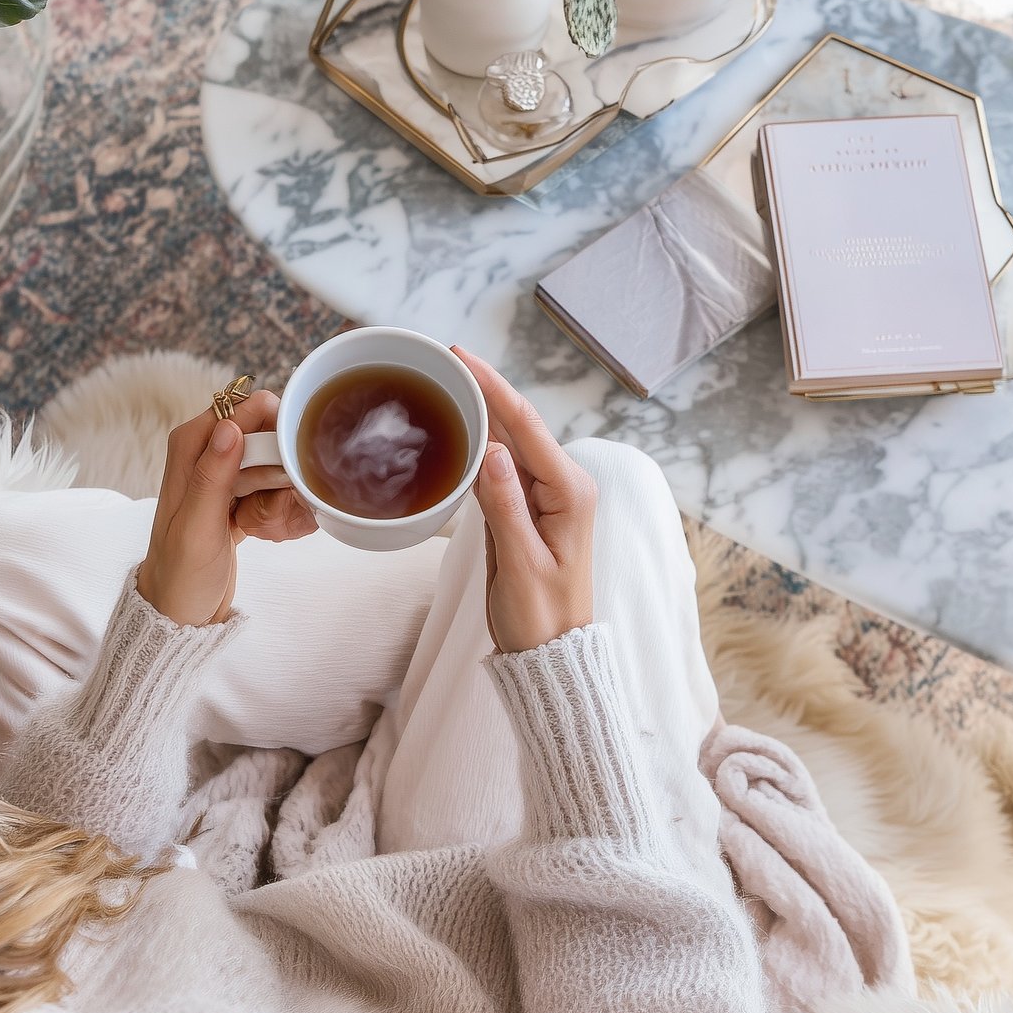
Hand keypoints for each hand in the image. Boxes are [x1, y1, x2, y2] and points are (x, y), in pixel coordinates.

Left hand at [136, 390, 316, 625]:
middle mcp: (205, 453)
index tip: (289, 459)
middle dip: (280, 464)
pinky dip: (279, 503)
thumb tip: (230, 426)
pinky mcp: (238, 496)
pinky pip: (272, 484)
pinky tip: (270, 528)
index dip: (271, 426)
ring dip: (282, 489)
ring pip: (272, 460)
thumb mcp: (197, 528)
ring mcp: (224, 475)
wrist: (180, 611)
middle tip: (278, 502)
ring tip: (269, 523)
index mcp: (189, 448)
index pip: (239, 409)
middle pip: (262, 433)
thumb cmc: (182, 574)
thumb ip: (211, 476)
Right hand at [454, 348, 596, 651]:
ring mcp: (544, 496)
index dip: (492, 387)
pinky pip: (500, 466)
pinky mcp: (526, 509)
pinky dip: (478, 442)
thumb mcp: (522, 564)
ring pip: (508, 441)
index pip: (526, 426)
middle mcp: (562, 486)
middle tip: (444, 359)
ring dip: (480, 410)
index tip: (461, 358)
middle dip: (484, 389)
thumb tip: (492, 449)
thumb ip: (506, 505)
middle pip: (518, 425)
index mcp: (569, 492)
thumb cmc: (541, 616)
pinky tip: (457, 426)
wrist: (550, 654)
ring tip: (446, 382)